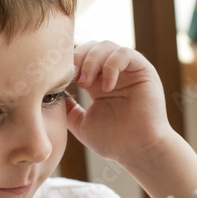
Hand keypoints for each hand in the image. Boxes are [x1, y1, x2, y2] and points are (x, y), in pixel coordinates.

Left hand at [67, 41, 196, 197]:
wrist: (137, 151)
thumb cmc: (112, 141)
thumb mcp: (80, 124)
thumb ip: (67, 109)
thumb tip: (53, 95)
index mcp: (97, 83)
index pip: (80, 58)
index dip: (69, 63)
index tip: (60, 80)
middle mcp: (112, 73)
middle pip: (91, 46)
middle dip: (78, 58)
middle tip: (73, 79)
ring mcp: (128, 70)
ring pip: (106, 46)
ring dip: (91, 60)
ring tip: (86, 83)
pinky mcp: (143, 70)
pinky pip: (125, 54)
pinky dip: (111, 65)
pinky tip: (106, 86)